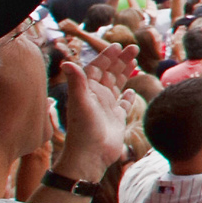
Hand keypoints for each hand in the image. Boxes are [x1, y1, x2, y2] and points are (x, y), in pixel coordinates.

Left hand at [51, 58, 125, 182]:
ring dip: (125, 72)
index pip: (97, 68)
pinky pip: (123, 105)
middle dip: (120, 59)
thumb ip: (77, 82)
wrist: (90, 156)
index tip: (117, 46)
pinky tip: (131, 92)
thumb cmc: (84, 130)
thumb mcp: (81, 103)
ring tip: (135, 60)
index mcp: (88, 91)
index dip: (106, 56)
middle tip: (134, 47)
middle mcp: (97, 97)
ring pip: (117, 85)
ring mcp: (107, 108)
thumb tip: (66, 62)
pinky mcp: (116, 119)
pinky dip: (127, 97)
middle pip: (109, 73)